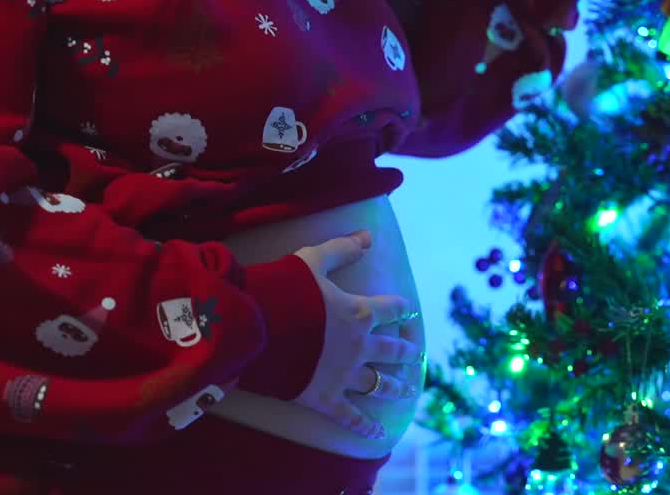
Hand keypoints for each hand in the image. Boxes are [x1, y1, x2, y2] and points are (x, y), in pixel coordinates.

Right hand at [291, 230, 423, 438]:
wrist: (254, 326)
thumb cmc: (284, 289)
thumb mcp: (314, 260)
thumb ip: (343, 249)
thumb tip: (369, 234)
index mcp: (360, 313)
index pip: (392, 309)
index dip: (402, 309)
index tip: (410, 311)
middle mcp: (359, 346)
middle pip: (393, 350)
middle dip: (406, 351)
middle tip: (415, 354)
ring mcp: (344, 375)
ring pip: (380, 384)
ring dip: (396, 387)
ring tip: (408, 390)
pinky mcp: (325, 398)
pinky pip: (351, 416)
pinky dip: (365, 427)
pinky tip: (379, 435)